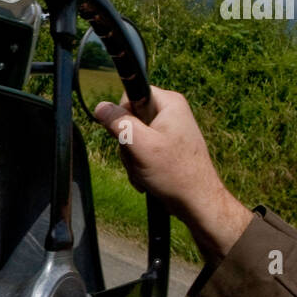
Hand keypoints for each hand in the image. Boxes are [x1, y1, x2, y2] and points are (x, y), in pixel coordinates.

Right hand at [93, 86, 252, 264]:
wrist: (196, 202)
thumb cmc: (174, 173)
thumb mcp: (140, 145)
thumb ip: (118, 123)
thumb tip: (100, 107)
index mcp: (169, 103)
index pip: (130, 95)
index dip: (122, 115)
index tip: (129, 135)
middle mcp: (170, 112)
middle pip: (129, 119)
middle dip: (127, 144)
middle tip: (138, 159)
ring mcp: (169, 130)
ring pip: (133, 137)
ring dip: (131, 158)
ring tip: (143, 172)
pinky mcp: (166, 147)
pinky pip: (141, 149)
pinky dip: (139, 165)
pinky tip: (146, 178)